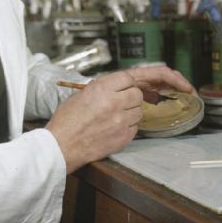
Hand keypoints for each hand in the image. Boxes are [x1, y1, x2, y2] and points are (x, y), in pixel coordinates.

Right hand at [46, 66, 192, 172]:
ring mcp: (121, 120)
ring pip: (139, 112)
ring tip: (110, 119)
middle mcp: (115, 101)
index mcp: (103, 87)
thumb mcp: (83, 94)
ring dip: (130, 113)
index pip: (135, 76)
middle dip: (132, 98)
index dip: (147, 79)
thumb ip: (105, 88)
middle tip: (119, 104)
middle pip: (139, 94)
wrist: (60, 146)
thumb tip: (123, 87)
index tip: (161, 83)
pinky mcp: (124, 137)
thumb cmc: (66, 121)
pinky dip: (128, 127)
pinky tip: (111, 129)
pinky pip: (135, 128)